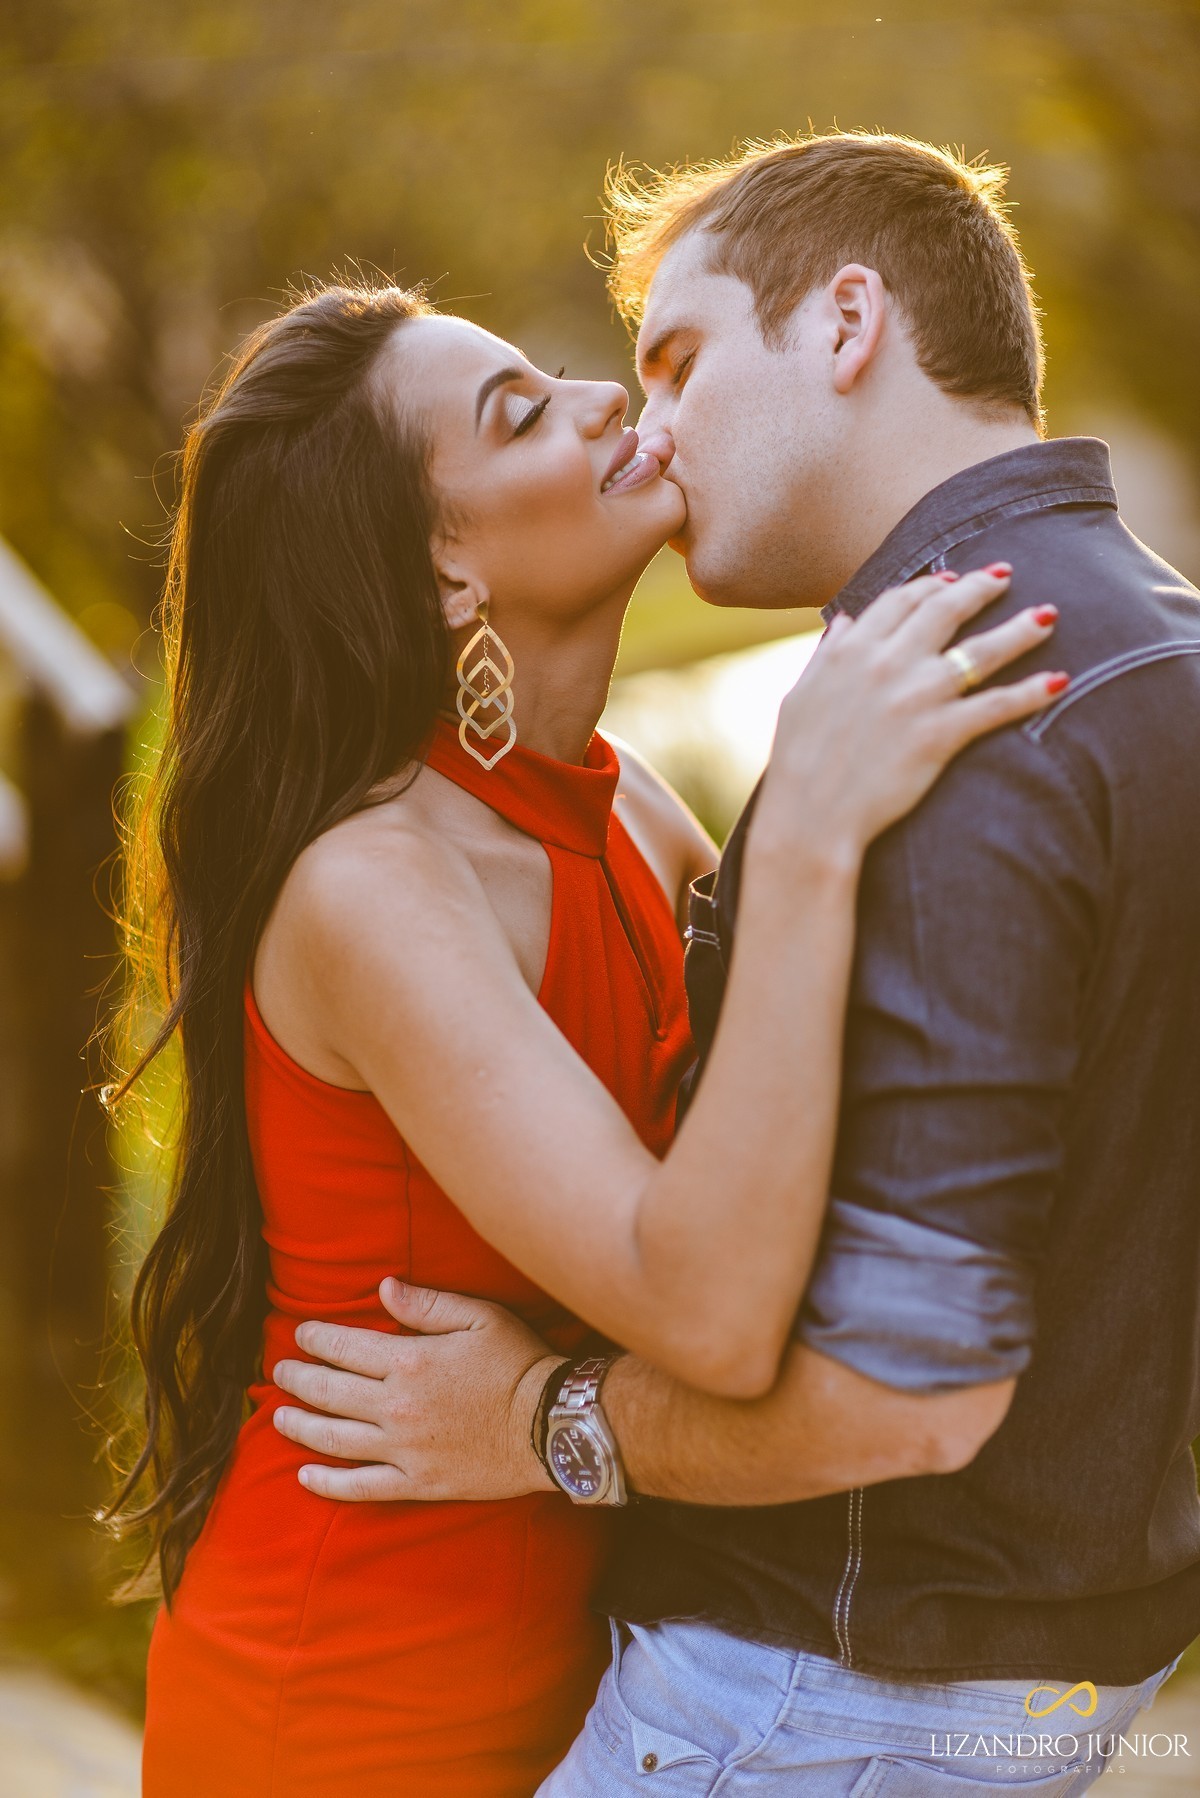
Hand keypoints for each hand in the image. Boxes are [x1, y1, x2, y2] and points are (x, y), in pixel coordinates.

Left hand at [272, 1278, 561, 1501]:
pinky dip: (328, 1483)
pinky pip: (361, 1487)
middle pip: (330, 1391)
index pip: (345, 1347)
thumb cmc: (519, 1363)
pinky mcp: (417, 1483)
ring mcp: (404, 1449)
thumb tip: (382, 1289)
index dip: (316, 1339)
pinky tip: (306, 1476)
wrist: (551, 1425)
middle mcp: (397, 1406)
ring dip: (299, 1425)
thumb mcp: (479, 1317)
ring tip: (278, 1416)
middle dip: (299, 1378)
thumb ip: (426, 1304)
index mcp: (410, 1360)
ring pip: (334, 1438)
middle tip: (280, 1371)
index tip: (300, 1334)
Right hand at [758, 566, 1063, 864]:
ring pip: (982, 649)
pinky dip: (1031, 693)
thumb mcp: (800, 695)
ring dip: (1021, 629)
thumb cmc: (798, 762)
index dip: (931, 584)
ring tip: (1048, 616)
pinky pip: (996, 705)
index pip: (901, 599)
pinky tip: (1059, 682)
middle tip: (1006, 575)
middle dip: (981, 587)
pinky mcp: (940, 733)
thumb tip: (842, 621)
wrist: (811, 816)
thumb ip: (826, 654)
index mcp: (852, 650)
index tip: (952, 580)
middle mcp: (888, 662)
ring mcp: (917, 696)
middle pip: (946, 609)